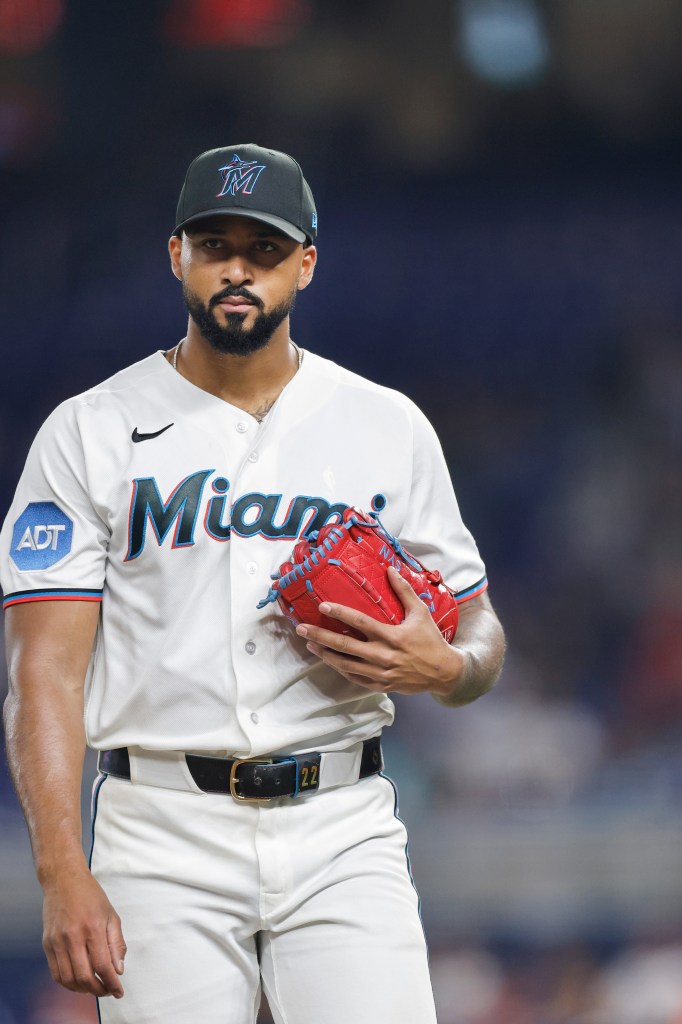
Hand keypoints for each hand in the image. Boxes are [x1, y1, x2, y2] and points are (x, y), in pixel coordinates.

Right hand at [42, 868, 125, 997]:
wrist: (63, 879)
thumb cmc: (89, 894)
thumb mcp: (111, 914)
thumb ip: (116, 943)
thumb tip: (118, 969)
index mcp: (92, 927)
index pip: (103, 965)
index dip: (112, 982)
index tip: (119, 991)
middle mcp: (72, 936)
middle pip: (84, 977)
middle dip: (98, 990)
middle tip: (107, 991)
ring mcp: (57, 941)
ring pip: (68, 979)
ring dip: (83, 989)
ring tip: (94, 987)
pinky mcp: (47, 944)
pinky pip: (56, 973)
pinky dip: (68, 983)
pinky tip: (78, 981)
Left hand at [297, 566, 466, 696]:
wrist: (444, 672)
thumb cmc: (431, 640)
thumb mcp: (421, 612)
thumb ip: (404, 591)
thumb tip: (390, 569)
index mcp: (392, 636)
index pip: (360, 623)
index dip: (340, 613)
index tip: (323, 605)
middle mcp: (383, 656)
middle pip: (344, 646)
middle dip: (320, 636)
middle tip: (301, 628)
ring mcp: (380, 673)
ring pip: (345, 665)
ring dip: (325, 654)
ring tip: (309, 644)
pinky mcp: (381, 685)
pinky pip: (355, 678)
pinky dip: (340, 669)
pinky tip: (329, 660)